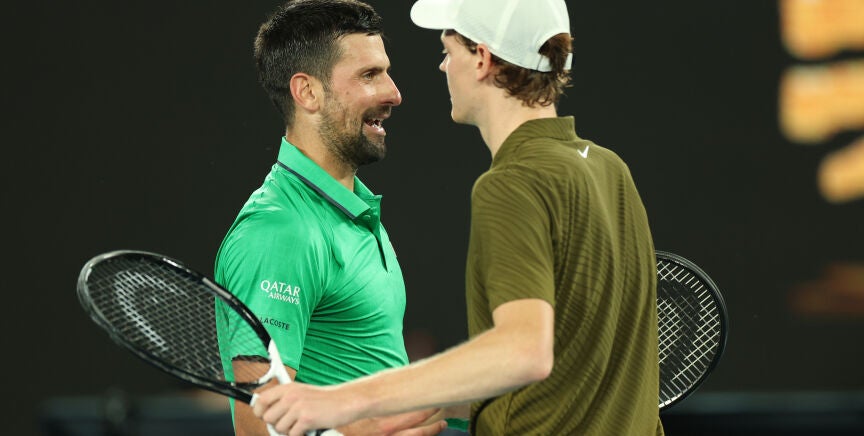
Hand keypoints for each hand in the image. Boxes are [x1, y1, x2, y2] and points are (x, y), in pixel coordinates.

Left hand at [253, 382, 447, 435]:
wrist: (347, 401)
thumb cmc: (326, 400)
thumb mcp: (303, 394)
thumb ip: (286, 401)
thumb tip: (267, 415)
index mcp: (288, 388)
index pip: (260, 401)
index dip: (260, 412)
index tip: (264, 416)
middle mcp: (290, 396)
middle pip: (268, 419)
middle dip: (278, 424)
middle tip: (291, 423)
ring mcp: (298, 407)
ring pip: (279, 429)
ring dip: (290, 431)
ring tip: (303, 423)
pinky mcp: (306, 419)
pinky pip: (293, 435)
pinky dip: (301, 435)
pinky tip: (310, 427)